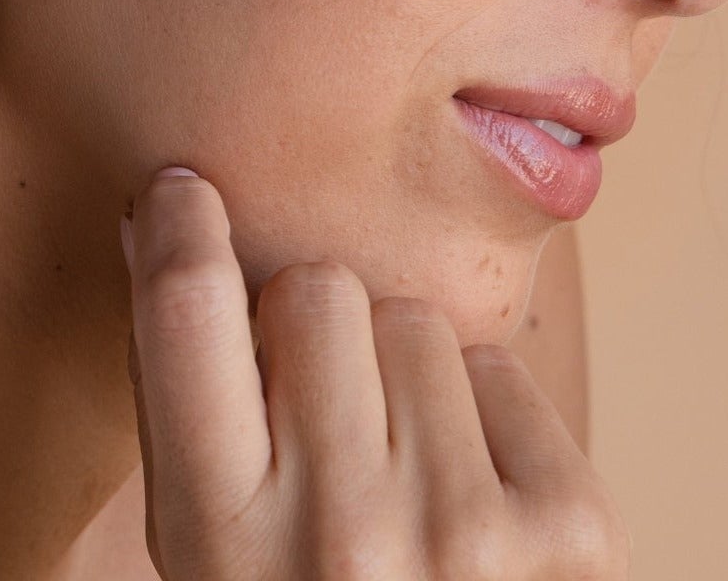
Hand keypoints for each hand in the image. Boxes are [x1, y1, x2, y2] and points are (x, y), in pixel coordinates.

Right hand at [119, 166, 629, 578]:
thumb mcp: (197, 535)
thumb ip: (174, 391)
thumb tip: (156, 220)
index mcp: (223, 533)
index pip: (187, 309)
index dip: (180, 226)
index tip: (183, 191)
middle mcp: (341, 534)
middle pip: (314, 288)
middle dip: (306, 320)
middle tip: (313, 398)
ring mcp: (464, 535)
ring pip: (410, 318)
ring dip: (394, 365)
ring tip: (392, 459)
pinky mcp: (571, 530)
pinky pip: (499, 368)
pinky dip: (475, 409)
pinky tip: (461, 487)